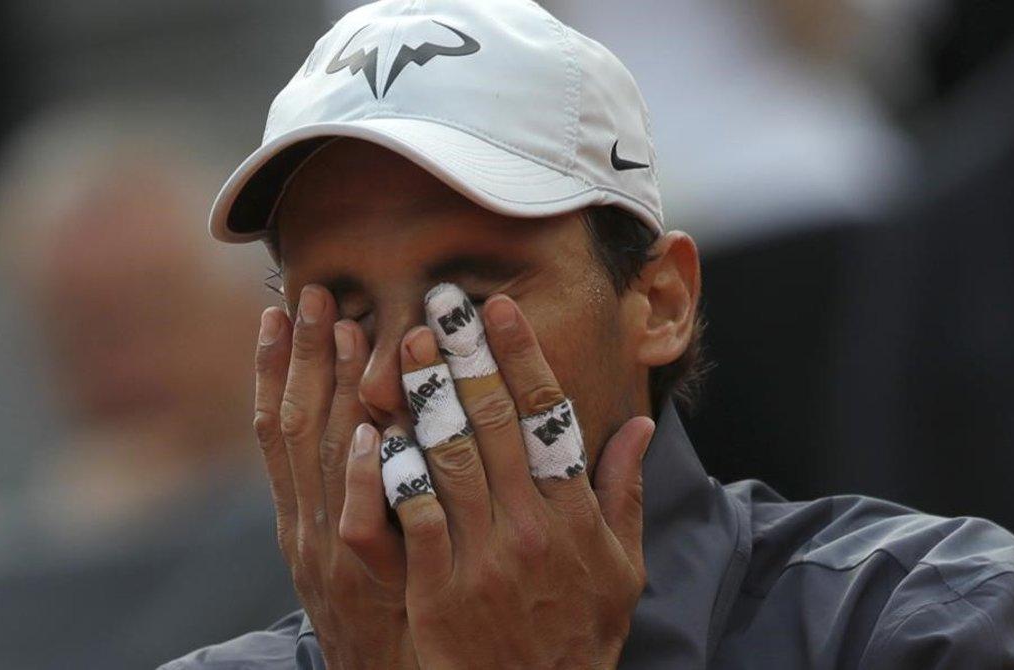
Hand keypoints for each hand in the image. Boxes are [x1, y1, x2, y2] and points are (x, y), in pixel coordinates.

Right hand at [254, 285, 416, 668]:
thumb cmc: (380, 601)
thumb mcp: (349, 545)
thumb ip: (354, 485)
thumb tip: (369, 416)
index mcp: (295, 513)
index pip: (274, 427)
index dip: (273, 368)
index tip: (277, 310)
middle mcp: (301, 524)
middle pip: (294, 428)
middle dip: (302, 359)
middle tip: (315, 294)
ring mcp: (328, 550)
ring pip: (322, 461)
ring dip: (332, 394)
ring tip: (345, 328)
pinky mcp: (366, 579)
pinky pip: (358, 521)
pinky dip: (359, 475)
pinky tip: (367, 431)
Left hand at [388, 292, 652, 667]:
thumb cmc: (578, 634)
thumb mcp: (621, 568)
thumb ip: (624, 493)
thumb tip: (639, 427)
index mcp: (574, 515)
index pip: (547, 417)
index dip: (521, 357)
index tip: (498, 309)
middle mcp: (530, 526)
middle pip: (493, 422)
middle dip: (464, 356)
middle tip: (439, 305)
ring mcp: (481, 557)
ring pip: (448, 457)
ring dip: (423, 395)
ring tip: (403, 345)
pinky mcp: (436, 588)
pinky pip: (409, 516)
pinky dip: (390, 470)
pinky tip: (374, 427)